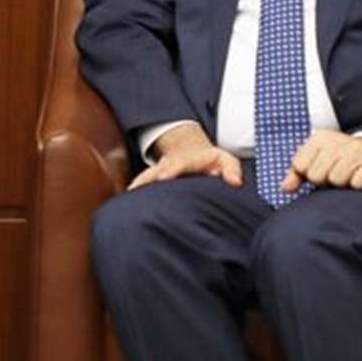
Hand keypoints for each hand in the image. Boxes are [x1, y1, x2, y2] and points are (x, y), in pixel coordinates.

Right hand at [129, 122, 243, 190]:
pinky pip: (141, 185)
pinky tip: (126, 206)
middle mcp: (170, 165)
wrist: (195, 153)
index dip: (171, 170)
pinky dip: (133, 193)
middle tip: (137, 190)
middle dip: (147, 180)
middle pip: (156, 171)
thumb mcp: (226, 160)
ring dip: (137, 187)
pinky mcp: (154, 180)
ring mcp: (159, 172)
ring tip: (127, 200)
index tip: (164, 177)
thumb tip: (235, 182)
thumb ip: (231, 170)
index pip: (178, 164)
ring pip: (145, 178)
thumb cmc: (213, 162)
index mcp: (188, 160)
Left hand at [280, 129, 361, 193]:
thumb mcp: (316, 159)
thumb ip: (297, 174)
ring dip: (343, 184)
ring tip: (348, 175)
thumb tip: (285, 188)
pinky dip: (358, 186)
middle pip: (317, 176)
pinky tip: (361, 177)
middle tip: (336, 174)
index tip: (320, 171)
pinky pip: (357, 184)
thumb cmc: (340, 158)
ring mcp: (357, 151)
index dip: (309, 175)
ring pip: (337, 180)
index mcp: (319, 139)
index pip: (300, 166)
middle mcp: (337, 142)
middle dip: (325, 181)